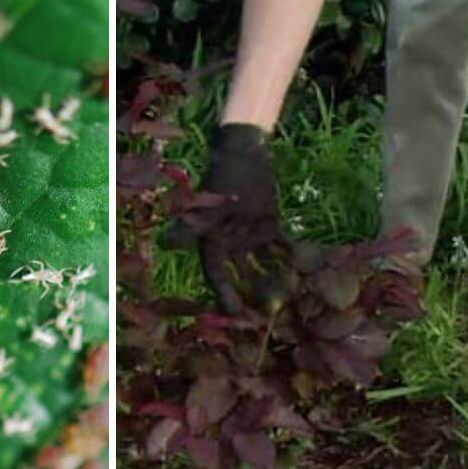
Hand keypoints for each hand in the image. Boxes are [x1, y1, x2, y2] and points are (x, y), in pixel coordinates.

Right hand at [163, 124, 285, 313]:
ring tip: (289, 295)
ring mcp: (250, 238)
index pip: (217, 275)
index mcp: (211, 243)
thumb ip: (188, 228)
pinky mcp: (269, 228)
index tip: (238, 314)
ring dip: (274, 279)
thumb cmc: (222, 179)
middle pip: (241, 275)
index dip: (226, 294)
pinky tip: (304, 271)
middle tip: (268, 312)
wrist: (243, 154)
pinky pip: (280, 248)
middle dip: (253, 293)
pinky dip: (291, 258)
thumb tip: (163, 244)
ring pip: (262, 265)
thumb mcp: (207, 205)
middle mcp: (230, 246)